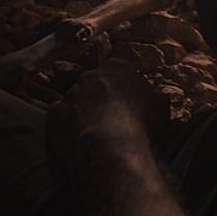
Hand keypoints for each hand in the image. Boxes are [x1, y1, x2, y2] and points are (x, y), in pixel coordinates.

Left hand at [46, 59, 168, 164]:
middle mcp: (91, 75)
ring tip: (95, 133)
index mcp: (118, 67)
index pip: (120, 70)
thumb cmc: (140, 124)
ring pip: (76, 99)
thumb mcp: (161, 107)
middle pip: (96, 83)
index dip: (124, 87)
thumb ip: (156, 97)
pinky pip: (60, 116)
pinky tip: (77, 137)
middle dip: (101, 97)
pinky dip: (66, 124)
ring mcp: (71, 93)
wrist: (111, 148)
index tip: (129, 102)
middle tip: (112, 118)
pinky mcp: (55, 114)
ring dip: (83, 111)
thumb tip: (156, 97)